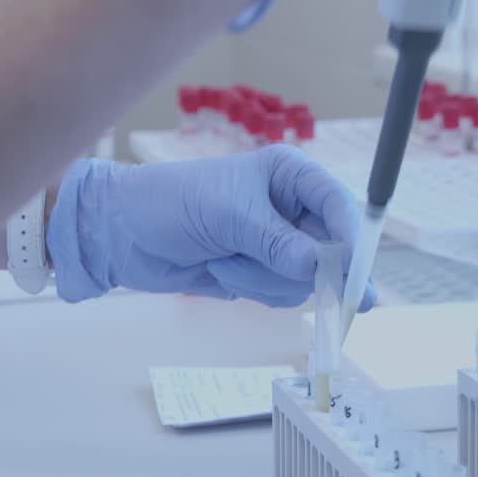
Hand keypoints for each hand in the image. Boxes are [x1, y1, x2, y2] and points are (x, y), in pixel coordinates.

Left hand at [48, 145, 376, 309]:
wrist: (122, 232)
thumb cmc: (171, 203)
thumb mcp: (226, 215)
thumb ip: (276, 241)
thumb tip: (317, 267)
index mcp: (289, 175)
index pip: (337, 203)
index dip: (351, 237)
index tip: (355, 270)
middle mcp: (289, 207)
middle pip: (331, 248)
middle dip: (315, 271)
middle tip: (342, 301)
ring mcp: (276, 243)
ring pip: (305, 279)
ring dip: (265, 279)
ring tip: (224, 261)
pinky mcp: (258, 271)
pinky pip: (279, 293)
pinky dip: (252, 289)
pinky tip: (219, 271)